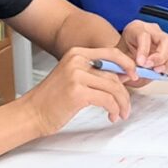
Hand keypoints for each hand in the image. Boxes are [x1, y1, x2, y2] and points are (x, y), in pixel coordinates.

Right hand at [22, 46, 137, 136]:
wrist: (32, 113)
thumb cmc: (52, 99)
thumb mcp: (73, 79)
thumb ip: (95, 74)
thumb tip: (122, 76)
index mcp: (76, 54)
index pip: (111, 53)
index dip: (127, 63)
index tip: (135, 75)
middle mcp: (76, 62)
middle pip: (114, 75)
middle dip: (124, 92)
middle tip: (127, 105)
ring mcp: (76, 76)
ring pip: (113, 88)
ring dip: (121, 103)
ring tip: (121, 113)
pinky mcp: (78, 93)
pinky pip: (107, 100)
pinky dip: (114, 109)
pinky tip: (112, 115)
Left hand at [116, 21, 167, 77]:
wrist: (124, 57)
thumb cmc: (122, 55)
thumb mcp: (118, 57)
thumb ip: (123, 65)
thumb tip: (129, 73)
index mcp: (137, 28)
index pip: (144, 35)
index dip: (144, 50)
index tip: (141, 63)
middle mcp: (154, 31)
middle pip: (165, 39)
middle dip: (159, 56)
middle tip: (151, 67)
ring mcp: (166, 40)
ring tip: (160, 70)